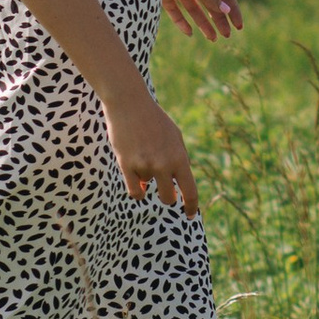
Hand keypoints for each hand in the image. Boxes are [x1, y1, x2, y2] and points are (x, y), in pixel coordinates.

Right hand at [105, 85, 200, 211]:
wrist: (130, 103)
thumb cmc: (154, 119)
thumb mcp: (174, 137)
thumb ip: (178, 159)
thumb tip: (176, 185)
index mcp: (179, 157)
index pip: (190, 190)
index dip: (191, 206)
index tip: (189, 215)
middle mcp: (164, 163)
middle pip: (168, 197)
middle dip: (168, 198)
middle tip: (166, 194)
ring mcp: (145, 165)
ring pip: (148, 188)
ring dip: (147, 179)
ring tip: (143, 157)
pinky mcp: (127, 164)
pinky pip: (135, 190)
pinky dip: (137, 191)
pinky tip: (138, 185)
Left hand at [156, 0, 242, 41]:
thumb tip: (226, 11)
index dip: (232, 8)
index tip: (238, 25)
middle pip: (210, 3)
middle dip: (219, 19)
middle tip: (226, 35)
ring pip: (195, 10)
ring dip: (204, 24)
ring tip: (212, 39)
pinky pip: (177, 13)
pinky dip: (182, 23)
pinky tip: (189, 33)